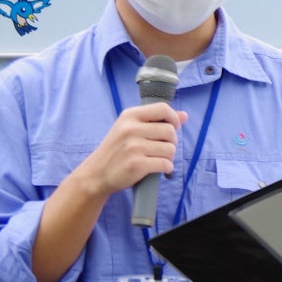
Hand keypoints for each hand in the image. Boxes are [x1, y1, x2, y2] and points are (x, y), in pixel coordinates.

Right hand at [72, 104, 186, 199]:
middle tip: (159, 149)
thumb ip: (157, 120)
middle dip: (171, 142)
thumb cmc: (117, 150)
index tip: (173, 128)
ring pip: (171, 149)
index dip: (174, 118)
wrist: (97, 173)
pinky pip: (166, 164)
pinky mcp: (137, 164)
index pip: (163, 108)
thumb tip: (184, 115)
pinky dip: (166, 168)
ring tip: (155, 159)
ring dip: (168, 157)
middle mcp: (130, 129)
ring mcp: (133, 147)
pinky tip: (156, 169)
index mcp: (129, 116)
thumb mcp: (130, 128)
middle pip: (170, 131)